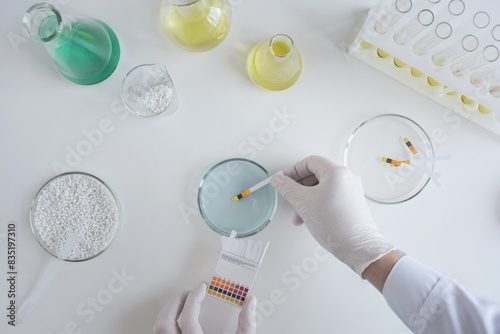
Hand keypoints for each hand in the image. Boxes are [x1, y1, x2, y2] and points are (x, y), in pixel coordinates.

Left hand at [154, 282, 256, 333]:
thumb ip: (247, 324)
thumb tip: (249, 303)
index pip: (188, 315)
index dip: (194, 297)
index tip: (202, 288)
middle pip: (165, 322)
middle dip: (176, 302)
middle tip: (189, 293)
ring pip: (158, 331)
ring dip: (167, 313)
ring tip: (180, 305)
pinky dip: (166, 327)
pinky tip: (175, 323)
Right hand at [270, 155, 395, 275]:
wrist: (358, 247)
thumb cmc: (336, 225)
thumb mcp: (303, 203)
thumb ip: (287, 188)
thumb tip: (278, 179)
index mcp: (337, 172)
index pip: (310, 162)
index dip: (294, 170)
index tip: (285, 181)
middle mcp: (347, 178)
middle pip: (316, 174)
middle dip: (299, 187)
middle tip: (290, 196)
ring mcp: (351, 190)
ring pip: (323, 187)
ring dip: (307, 198)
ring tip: (299, 214)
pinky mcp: (353, 203)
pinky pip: (331, 196)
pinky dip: (318, 203)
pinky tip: (311, 217)